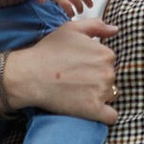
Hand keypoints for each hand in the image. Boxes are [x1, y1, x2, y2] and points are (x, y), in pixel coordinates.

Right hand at [0, 18, 118, 122]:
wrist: (29, 75)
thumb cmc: (47, 51)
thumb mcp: (71, 29)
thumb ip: (96, 26)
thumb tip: (114, 30)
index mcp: (105, 54)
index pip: (108, 62)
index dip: (94, 64)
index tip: (79, 67)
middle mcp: (108, 72)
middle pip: (110, 79)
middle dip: (97, 80)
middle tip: (76, 80)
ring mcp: (102, 92)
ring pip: (110, 96)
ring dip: (98, 96)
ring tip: (78, 92)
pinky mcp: (94, 110)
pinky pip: (111, 117)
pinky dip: (105, 114)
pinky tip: (92, 110)